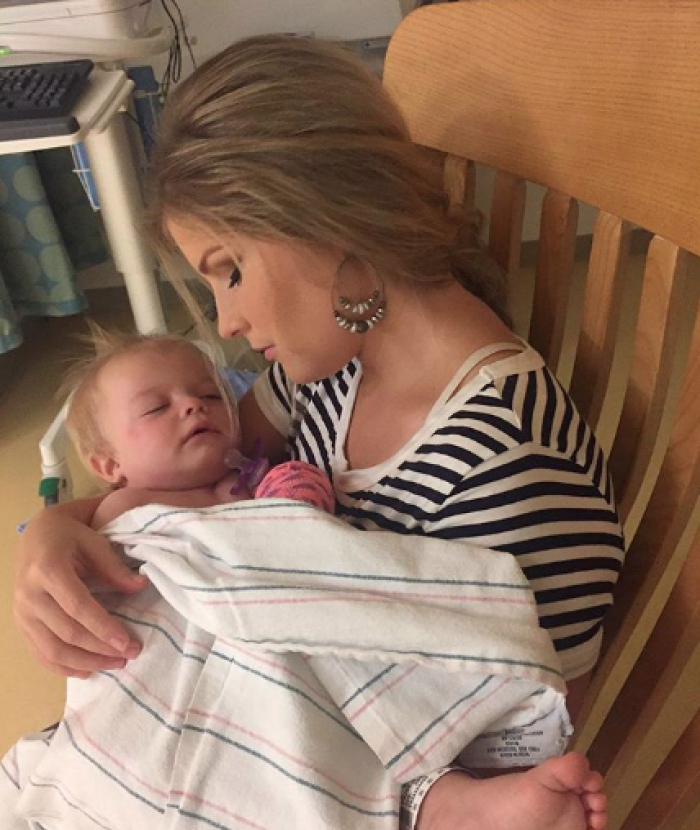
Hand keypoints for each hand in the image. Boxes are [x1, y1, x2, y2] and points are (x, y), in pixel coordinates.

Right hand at [14, 505, 148, 677]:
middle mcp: (29, 594)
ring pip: (51, 649)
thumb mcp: (95, 542)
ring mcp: (21, 611)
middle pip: (66, 632)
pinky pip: (39, 653)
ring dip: (85, 663)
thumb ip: (115, 567)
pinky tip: (87, 671)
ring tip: (115, 664)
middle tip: (129, 655)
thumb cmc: (70, 535)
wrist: (38, 534)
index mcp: (48, 569)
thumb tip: (140, 586)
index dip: (103, 627)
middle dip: (100, 649)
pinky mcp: (20, 623)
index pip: (77, 606)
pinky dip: (63, 667)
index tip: (128, 643)